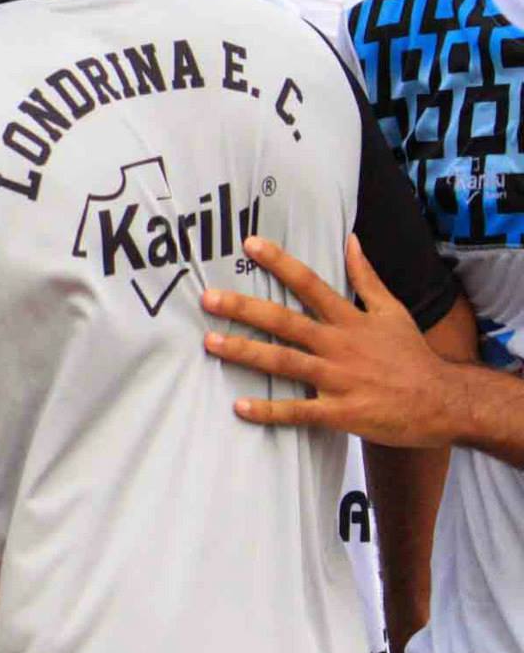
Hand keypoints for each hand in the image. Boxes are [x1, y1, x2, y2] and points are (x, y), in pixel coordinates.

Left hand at [202, 235, 459, 445]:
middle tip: (208, 299)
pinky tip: (240, 406)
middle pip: (286, 322)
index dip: (280, 263)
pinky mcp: (340, 412)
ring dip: (246, 352)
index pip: (310, 284)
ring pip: (285, 363)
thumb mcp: (393, 310)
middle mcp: (340, 345)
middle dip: (246, 309)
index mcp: (350, 320)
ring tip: (211, 343)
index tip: (250, 245)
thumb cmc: (411, 355)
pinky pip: (299, 412)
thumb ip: (366, 277)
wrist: (444, 402)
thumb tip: (351, 240)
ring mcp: (338, 379)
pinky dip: (270, 410)